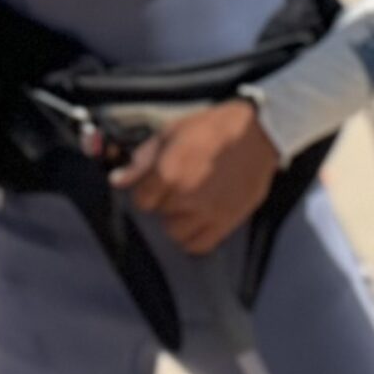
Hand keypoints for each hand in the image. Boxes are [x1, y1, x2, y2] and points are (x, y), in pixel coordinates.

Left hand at [110, 99, 279, 253]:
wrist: (257, 133)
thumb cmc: (211, 127)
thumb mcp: (171, 132)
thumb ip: (143, 159)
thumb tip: (117, 180)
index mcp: (168, 172)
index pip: (141, 200)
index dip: (147, 190)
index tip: (157, 182)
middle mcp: (185, 196)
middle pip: (159, 214)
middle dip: (164, 202)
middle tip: (179, 187)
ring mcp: (207, 212)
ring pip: (176, 233)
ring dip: (178, 220)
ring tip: (189, 203)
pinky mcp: (227, 222)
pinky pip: (199, 245)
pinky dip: (194, 236)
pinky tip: (198, 220)